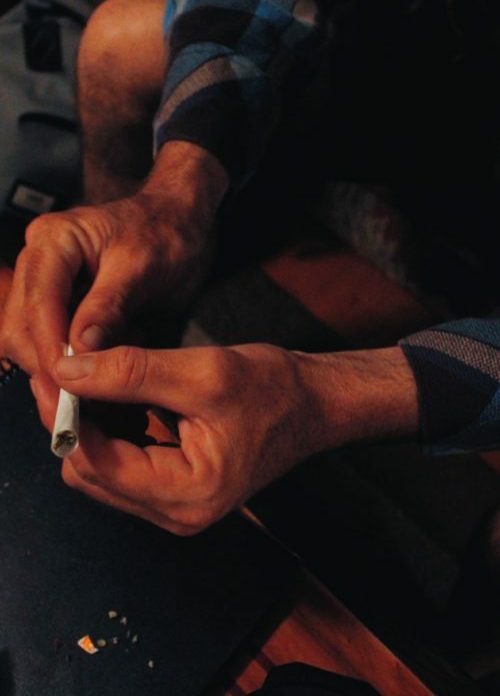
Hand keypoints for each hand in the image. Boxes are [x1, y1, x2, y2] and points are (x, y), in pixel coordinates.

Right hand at [0, 142, 226, 375]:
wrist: (181, 221)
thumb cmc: (167, 233)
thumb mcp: (143, 268)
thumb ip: (109, 308)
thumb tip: (80, 351)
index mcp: (55, 240)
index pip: (38, 304)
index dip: (50, 350)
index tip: (69, 388)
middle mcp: (39, 258)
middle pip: (20, 325)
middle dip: (49, 364)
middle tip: (80, 399)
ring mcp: (46, 280)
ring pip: (30, 337)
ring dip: (62, 363)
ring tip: (107, 368)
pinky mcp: (60, 300)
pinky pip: (51, 338)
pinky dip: (75, 356)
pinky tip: (108, 355)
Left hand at [31, 343, 417, 534]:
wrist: (313, 405)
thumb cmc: (275, 390)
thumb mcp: (203, 373)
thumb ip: (132, 373)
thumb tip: (69, 372)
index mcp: (187, 493)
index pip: (97, 463)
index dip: (66, 418)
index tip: (53, 373)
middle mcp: (176, 513)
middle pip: (90, 473)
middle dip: (71, 422)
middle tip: (67, 370)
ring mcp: (175, 507)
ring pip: (101, 471)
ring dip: (88, 425)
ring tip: (90, 377)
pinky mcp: (175, 491)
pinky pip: (121, 467)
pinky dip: (108, 431)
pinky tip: (114, 397)